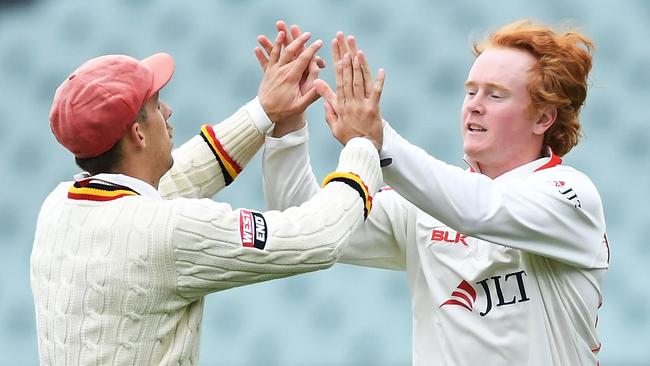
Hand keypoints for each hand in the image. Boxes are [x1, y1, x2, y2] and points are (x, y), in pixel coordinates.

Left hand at [255, 21, 324, 136]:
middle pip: (291, 51)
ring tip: (284, 30)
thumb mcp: (299, 106)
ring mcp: (273, 71)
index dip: (312, 49)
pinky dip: (269, 49)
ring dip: (282, 40)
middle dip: (299, 40)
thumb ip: (311, 95)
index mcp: (291, 77)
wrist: (264, 113)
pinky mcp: (268, 73)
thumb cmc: (283, 110)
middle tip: (308, 34)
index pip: (303, 59)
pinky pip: (269, 58)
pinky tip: (263, 43)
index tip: (319, 42)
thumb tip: (322, 85)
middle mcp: (281, 71)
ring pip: (278, 51)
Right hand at [315, 48, 384, 149]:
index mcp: (340, 104)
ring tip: (356, 51)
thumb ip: (328, 107)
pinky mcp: (374, 110)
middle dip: (346, 56)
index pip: (338, 79)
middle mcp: (350, 102)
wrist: (361, 150)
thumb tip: (320, 92)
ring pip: (359, 82)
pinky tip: (381, 70)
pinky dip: (378, 81)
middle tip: (344, 41)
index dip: (337, 62)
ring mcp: (362, 105)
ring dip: (358, 65)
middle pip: (347, 76)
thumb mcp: (334, 124)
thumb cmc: (348, 138)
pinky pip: (376, 93)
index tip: (336, 48)